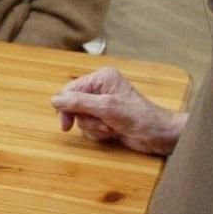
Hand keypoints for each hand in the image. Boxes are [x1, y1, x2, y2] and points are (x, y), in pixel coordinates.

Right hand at [49, 67, 183, 156]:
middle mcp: (101, 89)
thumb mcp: (105, 107)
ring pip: (82, 119)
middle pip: (74, 105)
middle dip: (85, 119)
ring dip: (94, 128)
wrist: (158, 135)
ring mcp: (103, 105)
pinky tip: (113, 133)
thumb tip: (54, 100)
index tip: (65, 124)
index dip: (65, 107)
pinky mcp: (107, 119)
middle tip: (97, 126)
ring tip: (111, 128)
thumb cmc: (138, 116)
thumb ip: (78, 102)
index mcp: (101, 78)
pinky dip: (99, 133)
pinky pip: (90, 127)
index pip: (70, 90)